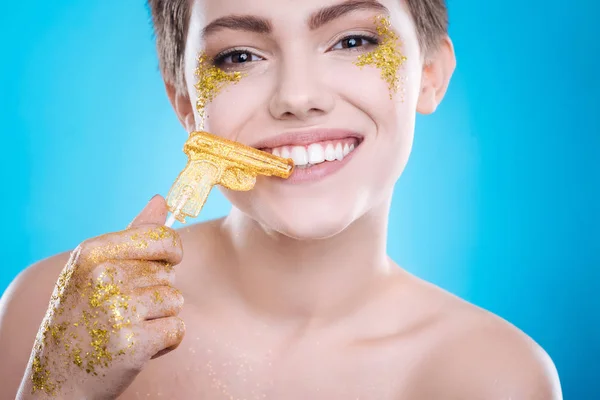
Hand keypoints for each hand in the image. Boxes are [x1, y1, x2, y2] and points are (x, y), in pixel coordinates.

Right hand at [17, 195, 184, 399]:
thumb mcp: (94, 269)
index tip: (167, 262)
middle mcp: (102, 277)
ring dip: (160, 318)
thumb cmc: (81, 317)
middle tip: (124, 310)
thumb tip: (161, 200)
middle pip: (168, 273)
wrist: (58, 379)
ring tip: (128, 328)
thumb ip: (132, 235)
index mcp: (92, 253)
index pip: (161, 238)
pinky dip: (165, 342)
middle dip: (156, 291)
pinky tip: (136, 347)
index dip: (172, 251)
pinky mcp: (132, 344)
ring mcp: (116, 311)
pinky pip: (177, 330)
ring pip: (175, 301)